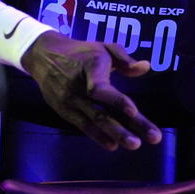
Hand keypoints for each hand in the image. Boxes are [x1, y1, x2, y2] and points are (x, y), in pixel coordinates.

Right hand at [19, 32, 161, 149]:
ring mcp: (70, 102)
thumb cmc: (82, 52)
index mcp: (90, 69)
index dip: (117, 100)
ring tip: (135, 144)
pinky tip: (113, 145)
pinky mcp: (64, 111)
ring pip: (94, 122)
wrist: (43, 56)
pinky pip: (82, 126)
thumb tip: (145, 67)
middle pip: (101, 112)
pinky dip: (97, 136)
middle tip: (152, 137)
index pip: (100, 89)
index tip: (133, 111)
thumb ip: (124, 58)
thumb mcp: (104, 48)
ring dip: (116, 135)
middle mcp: (78, 88)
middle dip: (125, 127)